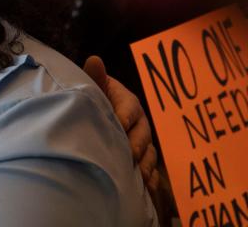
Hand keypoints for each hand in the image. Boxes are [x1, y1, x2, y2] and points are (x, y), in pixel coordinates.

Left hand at [83, 56, 159, 194]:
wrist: (102, 113)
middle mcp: (140, 122)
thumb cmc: (98, 98)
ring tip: (136, 174)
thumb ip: (96, 76)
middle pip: (142, 135)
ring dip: (144, 164)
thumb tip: (95, 59)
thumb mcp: (96, 87)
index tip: (119, 127)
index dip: (124, 118)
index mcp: (129, 103)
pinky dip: (150, 180)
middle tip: (128, 155)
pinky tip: (146, 188)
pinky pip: (152, 170)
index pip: (129, 110)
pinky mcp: (145, 158)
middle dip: (136, 145)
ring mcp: (144, 141)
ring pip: (149, 154)